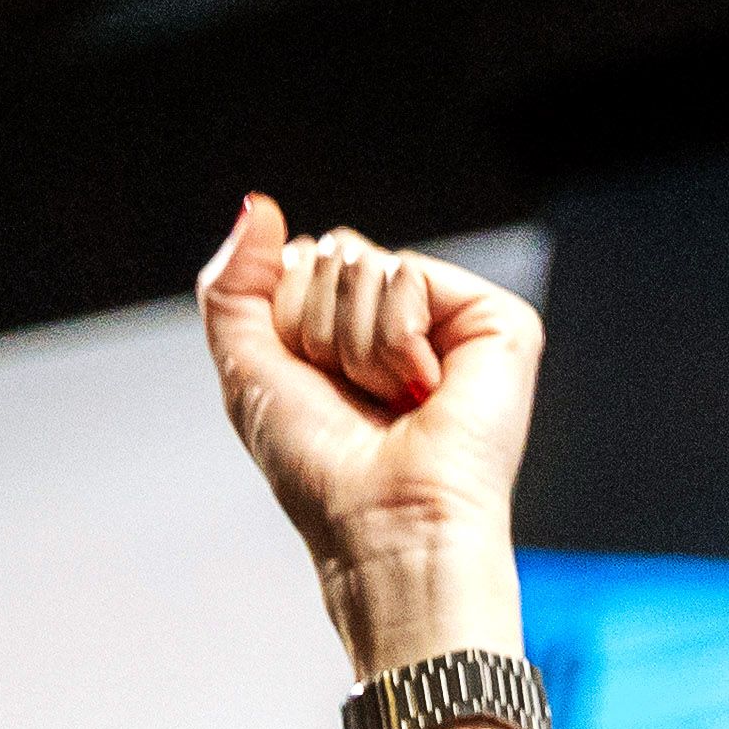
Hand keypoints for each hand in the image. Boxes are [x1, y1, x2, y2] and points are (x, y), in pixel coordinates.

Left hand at [198, 194, 541, 677]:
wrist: (383, 523)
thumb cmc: (321, 467)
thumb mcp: (246, 366)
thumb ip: (232, 282)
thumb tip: (260, 206)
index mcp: (353, 325)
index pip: (295, 262)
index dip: (285, 324)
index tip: (316, 389)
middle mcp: (407, 317)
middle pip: (328, 254)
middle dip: (320, 330)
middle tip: (359, 399)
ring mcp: (453, 316)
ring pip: (363, 261)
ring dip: (356, 346)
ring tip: (393, 403)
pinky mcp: (496, 321)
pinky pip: (406, 272)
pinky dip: (396, 339)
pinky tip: (423, 389)